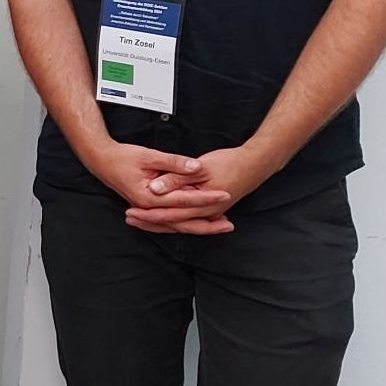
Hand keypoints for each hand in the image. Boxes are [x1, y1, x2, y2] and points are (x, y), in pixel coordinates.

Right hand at [81, 142, 229, 231]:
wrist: (101, 160)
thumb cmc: (122, 157)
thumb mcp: (149, 156)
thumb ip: (174, 162)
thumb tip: (195, 166)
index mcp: (149, 197)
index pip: (184, 199)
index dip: (206, 197)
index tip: (225, 194)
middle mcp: (149, 208)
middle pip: (183, 222)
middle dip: (207, 224)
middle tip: (229, 225)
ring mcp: (148, 210)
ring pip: (177, 225)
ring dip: (198, 226)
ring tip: (219, 227)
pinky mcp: (149, 208)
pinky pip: (170, 221)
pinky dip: (185, 223)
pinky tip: (197, 222)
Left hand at [125, 145, 274, 234]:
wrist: (256, 164)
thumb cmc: (230, 163)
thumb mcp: (200, 167)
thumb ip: (176, 178)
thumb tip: (154, 189)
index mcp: (201, 205)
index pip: (170, 215)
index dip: (148, 215)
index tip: (130, 214)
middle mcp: (206, 213)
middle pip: (173, 222)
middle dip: (150, 222)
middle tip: (129, 219)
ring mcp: (210, 212)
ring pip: (181, 222)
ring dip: (161, 221)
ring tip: (141, 219)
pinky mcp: (211, 207)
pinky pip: (189, 217)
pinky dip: (174, 217)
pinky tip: (164, 215)